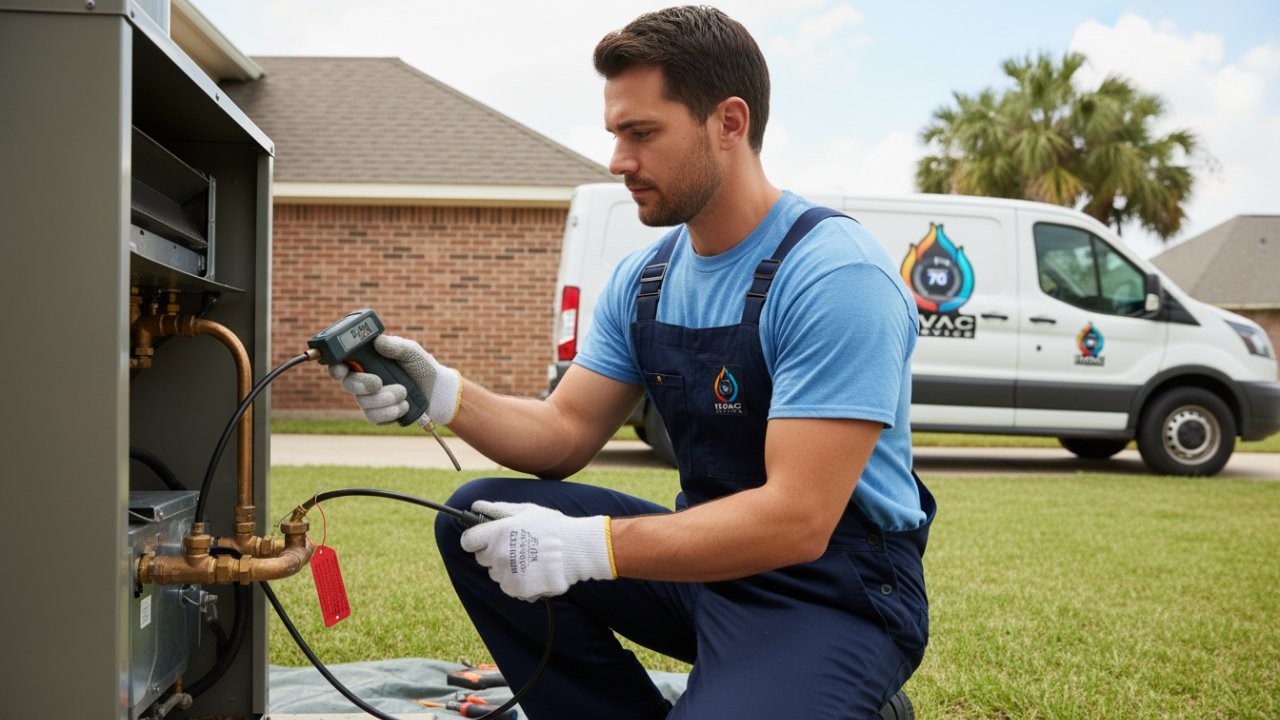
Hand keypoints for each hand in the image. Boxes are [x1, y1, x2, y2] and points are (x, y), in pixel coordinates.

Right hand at [327, 334, 461, 426]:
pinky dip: (390, 412)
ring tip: (404, 392)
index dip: (336, 368)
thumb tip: (378, 341)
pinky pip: (374, 417)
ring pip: (363, 402)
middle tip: (378, 382)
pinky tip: (403, 406)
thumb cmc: (421, 367)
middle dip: (362, 384)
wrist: (436, 390)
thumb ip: (396, 346)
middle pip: (348, 384)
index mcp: (367, 361)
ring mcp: (369, 399)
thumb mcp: (411, 352)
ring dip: (384, 398)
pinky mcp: (377, 414)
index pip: (341, 364)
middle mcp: (364, 380)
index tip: (342, 370)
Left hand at [460, 501, 615, 600]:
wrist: (577, 550)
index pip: (468, 541)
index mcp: (498, 532)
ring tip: (529, 559)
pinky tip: (533, 571)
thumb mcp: (526, 511)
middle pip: (482, 558)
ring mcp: (507, 573)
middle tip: (515, 547)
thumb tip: (477, 506)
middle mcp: (499, 554)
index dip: (475, 540)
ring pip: (496, 574)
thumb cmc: (552, 527)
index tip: (483, 540)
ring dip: (507, 568)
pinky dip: (517, 582)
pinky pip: (508, 586)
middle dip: (494, 553)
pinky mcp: (517, 588)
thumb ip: (498, 509)